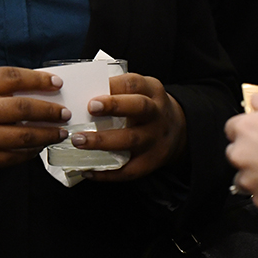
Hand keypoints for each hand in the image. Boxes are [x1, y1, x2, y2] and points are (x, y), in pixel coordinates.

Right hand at [0, 67, 70, 173]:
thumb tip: (29, 87)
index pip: (12, 78)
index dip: (38, 79)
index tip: (55, 83)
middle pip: (22, 109)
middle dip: (49, 110)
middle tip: (64, 112)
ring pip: (22, 137)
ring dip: (46, 134)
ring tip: (59, 131)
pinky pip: (12, 157)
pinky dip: (29, 152)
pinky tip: (39, 147)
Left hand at [70, 73, 186, 180]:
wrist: (178, 130)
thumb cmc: (149, 107)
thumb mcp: (142, 91)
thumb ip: (118, 90)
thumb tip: (80, 93)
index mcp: (151, 91)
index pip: (134, 84)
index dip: (114, 87)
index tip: (94, 92)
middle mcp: (156, 114)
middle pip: (139, 107)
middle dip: (114, 106)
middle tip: (89, 108)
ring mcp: (155, 139)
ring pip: (131, 139)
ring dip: (103, 141)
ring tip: (79, 141)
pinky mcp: (152, 161)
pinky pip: (130, 170)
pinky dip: (108, 173)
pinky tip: (89, 170)